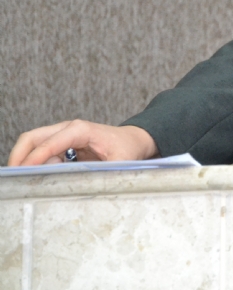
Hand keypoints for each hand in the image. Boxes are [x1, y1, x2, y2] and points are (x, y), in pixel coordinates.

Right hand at [7, 121, 158, 166]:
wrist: (134, 140)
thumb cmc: (128, 148)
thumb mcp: (120, 162)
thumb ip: (102, 173)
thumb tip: (84, 187)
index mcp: (81, 130)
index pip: (50, 142)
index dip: (35, 158)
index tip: (23, 173)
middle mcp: (68, 129)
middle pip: (32, 138)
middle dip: (19, 156)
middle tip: (14, 178)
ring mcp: (63, 135)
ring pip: (33, 144)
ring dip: (25, 161)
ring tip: (26, 181)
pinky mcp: (61, 144)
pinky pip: (41, 153)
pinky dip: (35, 164)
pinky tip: (39, 178)